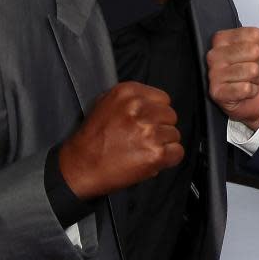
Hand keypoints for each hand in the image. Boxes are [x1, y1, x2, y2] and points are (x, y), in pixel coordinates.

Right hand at [58, 82, 183, 199]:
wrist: (81, 166)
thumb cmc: (92, 139)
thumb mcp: (105, 103)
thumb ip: (131, 100)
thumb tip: (153, 103)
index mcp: (128, 93)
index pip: (163, 98)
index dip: (156, 113)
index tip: (146, 122)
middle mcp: (139, 109)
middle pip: (171, 116)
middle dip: (160, 128)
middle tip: (143, 139)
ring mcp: (149, 131)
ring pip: (174, 134)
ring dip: (163, 144)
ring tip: (142, 150)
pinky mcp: (155, 152)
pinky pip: (177, 152)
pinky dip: (168, 159)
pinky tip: (151, 160)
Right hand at [207, 26, 258, 130]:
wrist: (249, 101)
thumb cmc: (251, 73)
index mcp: (222, 39)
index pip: (254, 34)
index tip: (252, 55)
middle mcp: (214, 54)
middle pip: (254, 51)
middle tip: (250, 69)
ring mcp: (213, 74)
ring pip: (252, 70)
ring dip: (256, 78)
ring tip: (247, 80)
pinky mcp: (217, 92)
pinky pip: (246, 88)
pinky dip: (251, 91)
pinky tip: (243, 91)